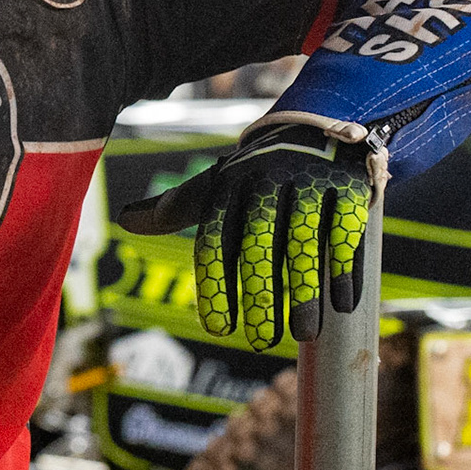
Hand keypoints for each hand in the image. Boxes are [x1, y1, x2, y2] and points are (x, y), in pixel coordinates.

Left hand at [117, 125, 375, 349]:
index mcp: (227, 186)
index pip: (214, 241)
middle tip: (260, 342)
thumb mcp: (213, 186)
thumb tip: (123, 219)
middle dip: (260, 297)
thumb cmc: (255, 174)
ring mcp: (308, 184)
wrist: (313, 127)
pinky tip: (342, 306)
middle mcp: (265, 182)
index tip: (218, 330)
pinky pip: (346, 233)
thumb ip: (172, 208)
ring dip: (305, 293)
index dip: (215, 287)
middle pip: (259, 247)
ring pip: (304, 244)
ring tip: (303, 334)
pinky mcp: (347, 188)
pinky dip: (344, 271)